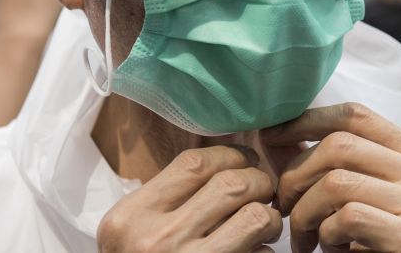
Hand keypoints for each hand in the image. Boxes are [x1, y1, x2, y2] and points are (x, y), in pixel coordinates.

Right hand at [97, 145, 281, 252]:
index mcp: (130, 218)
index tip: (243, 161)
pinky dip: (265, 251)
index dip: (230, 156)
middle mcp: (156, 241)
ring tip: (264, 222)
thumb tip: (228, 161)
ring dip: (270, 216)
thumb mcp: (132, 231)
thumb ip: (168, 198)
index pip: (195, 164)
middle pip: (232, 184)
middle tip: (262, 189)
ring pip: (256, 216)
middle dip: (259, 181)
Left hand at [261, 103, 400, 252]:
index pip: (355, 115)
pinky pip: (348, 219)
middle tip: (282, 208)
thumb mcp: (370, 197)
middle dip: (295, 176)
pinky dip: (326, 237)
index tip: (271, 136)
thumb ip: (342, 166)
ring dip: (304, 214)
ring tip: (305, 240)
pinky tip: (332, 252)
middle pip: (339, 146)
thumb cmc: (383, 247)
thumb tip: (281, 133)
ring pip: (336, 182)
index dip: (307, 121)